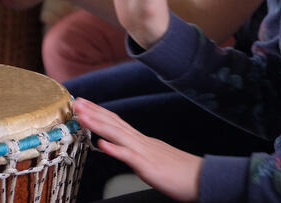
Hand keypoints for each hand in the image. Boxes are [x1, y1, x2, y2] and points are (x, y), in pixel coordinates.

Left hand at [74, 98, 200, 201]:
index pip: (117, 122)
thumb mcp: (156, 159)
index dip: (100, 112)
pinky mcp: (148, 167)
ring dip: (97, 124)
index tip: (85, 104)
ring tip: (82, 116)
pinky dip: (114, 149)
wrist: (203, 178)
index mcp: (143, 141)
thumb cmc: (182, 173)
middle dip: (93, 112)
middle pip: (114, 123)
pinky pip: (129, 157)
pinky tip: (101, 144)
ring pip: (117, 134)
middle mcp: (142, 142)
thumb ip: (139, 153)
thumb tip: (126, 151)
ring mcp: (144, 152)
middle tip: (76, 102)